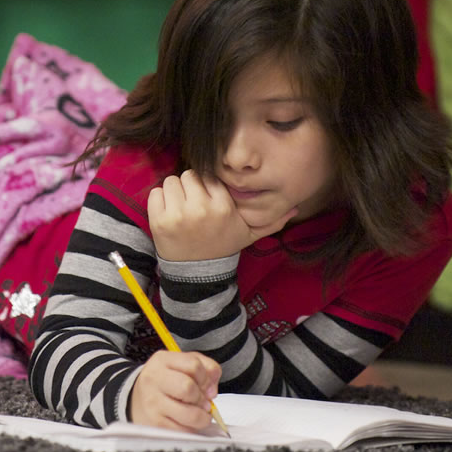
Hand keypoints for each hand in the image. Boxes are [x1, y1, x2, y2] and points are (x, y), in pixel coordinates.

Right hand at [129, 350, 221, 431]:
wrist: (137, 399)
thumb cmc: (165, 381)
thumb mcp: (181, 364)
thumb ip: (204, 367)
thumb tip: (212, 389)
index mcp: (162, 361)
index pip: (193, 365)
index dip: (207, 378)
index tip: (207, 386)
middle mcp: (154, 379)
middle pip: (188, 388)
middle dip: (203, 398)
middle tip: (204, 402)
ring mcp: (153, 403)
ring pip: (190, 414)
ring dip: (202, 417)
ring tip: (200, 414)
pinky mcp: (155, 423)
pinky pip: (184, 430)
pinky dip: (192, 428)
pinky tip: (189, 422)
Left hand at [148, 170, 295, 261]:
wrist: (198, 276)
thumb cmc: (223, 247)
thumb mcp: (250, 234)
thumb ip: (272, 220)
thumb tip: (296, 207)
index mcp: (223, 206)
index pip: (209, 175)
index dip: (207, 185)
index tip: (208, 197)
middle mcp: (201, 208)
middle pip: (189, 175)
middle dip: (190, 186)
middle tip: (193, 203)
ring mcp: (178, 215)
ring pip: (171, 181)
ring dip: (175, 192)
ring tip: (182, 208)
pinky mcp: (160, 221)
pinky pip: (155, 193)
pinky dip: (160, 200)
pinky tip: (169, 213)